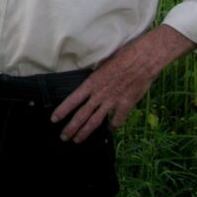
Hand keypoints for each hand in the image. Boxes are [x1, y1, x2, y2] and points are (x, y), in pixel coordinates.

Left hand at [51, 25, 195, 142]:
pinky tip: (109, 131)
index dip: (62, 111)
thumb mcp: (102, 65)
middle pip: (81, 115)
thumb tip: (89, 85)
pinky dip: (112, 127)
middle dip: (71, 127)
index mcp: (91, 83)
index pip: (72, 100)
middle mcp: (99, 95)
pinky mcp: (126, 105)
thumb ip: (95, 78)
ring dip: (85, 132)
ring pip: (95, 121)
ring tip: (77, 140)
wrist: (143, 60)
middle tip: (64, 136)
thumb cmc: (122, 57)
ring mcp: (112, 102)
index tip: (54, 119)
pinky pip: (117, 120)